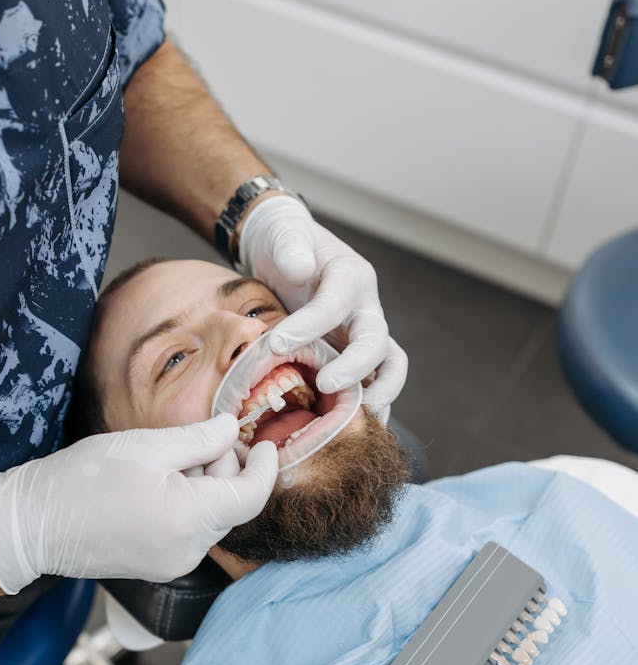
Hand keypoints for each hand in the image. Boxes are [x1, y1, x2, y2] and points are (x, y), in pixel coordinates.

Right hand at [0, 415, 277, 592]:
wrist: (34, 524)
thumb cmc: (83, 480)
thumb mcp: (146, 446)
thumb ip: (200, 439)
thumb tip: (233, 429)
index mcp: (189, 520)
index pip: (251, 496)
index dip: (265, 467)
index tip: (267, 443)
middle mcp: (188, 551)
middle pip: (232, 504)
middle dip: (225, 468)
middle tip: (194, 441)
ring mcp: (175, 564)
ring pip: (213, 516)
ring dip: (205, 485)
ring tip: (165, 463)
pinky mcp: (161, 566)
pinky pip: (193, 530)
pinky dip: (189, 504)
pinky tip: (158, 485)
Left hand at [239, 196, 407, 420]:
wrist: (287, 254)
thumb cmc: (285, 243)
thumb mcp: (284, 235)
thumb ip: (290, 247)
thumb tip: (298, 268)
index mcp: (351, 276)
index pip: (337, 303)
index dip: (310, 325)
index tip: (275, 345)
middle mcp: (366, 309)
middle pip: (376, 342)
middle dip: (355, 368)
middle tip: (324, 385)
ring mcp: (364, 335)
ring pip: (388, 368)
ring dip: (377, 395)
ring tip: (351, 420)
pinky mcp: (355, 356)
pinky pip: (373, 383)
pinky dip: (367, 406)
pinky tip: (345, 429)